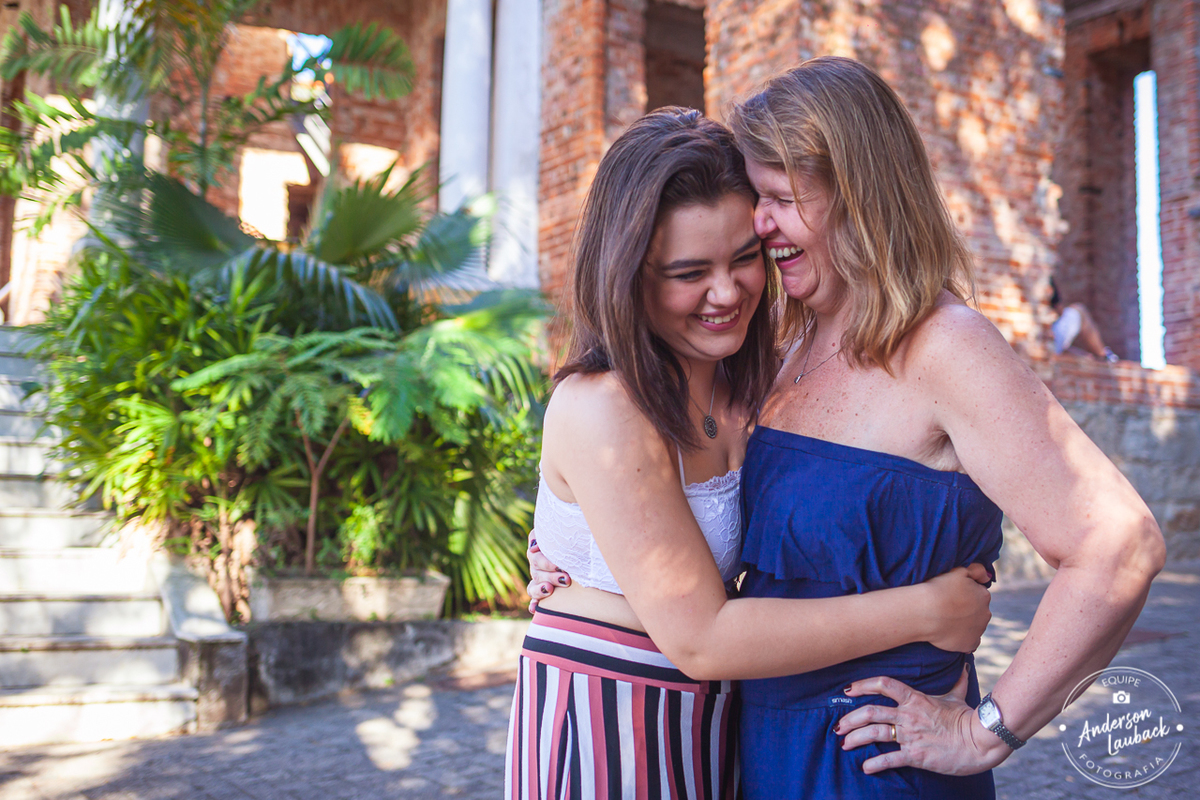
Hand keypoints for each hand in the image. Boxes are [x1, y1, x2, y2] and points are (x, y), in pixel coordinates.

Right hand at [525, 529, 570, 612]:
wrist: (579, 551)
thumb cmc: (568, 540)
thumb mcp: (557, 533)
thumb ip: (542, 535)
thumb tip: (534, 547)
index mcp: (538, 554)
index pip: (535, 558)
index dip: (545, 562)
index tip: (559, 566)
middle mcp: (537, 568)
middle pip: (537, 574)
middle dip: (551, 577)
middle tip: (566, 580)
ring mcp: (539, 582)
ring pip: (532, 588)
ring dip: (540, 590)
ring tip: (549, 590)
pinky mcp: (543, 594)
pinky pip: (534, 601)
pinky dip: (533, 604)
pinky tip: (534, 608)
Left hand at [835, 667, 1010, 774]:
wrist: (980, 741)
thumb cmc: (967, 718)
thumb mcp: (958, 696)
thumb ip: (956, 681)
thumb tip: (963, 665)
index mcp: (915, 699)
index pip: (884, 684)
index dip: (863, 685)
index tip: (848, 689)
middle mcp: (908, 715)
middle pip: (871, 712)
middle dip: (851, 718)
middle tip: (839, 725)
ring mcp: (910, 735)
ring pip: (875, 733)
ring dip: (856, 739)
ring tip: (844, 744)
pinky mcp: (916, 755)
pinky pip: (890, 759)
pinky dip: (875, 763)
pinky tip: (865, 767)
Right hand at [922, 565, 991, 651]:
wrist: (925, 612)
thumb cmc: (938, 589)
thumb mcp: (958, 570)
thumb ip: (977, 570)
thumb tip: (987, 577)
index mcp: (984, 595)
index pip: (978, 594)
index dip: (964, 594)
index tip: (951, 595)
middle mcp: (986, 613)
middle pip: (978, 611)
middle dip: (967, 610)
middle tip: (947, 608)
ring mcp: (979, 630)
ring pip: (974, 626)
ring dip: (964, 624)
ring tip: (945, 621)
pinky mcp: (970, 644)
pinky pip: (970, 642)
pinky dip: (962, 639)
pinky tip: (950, 634)